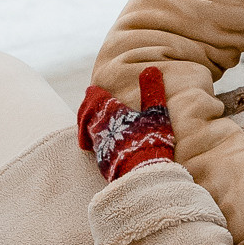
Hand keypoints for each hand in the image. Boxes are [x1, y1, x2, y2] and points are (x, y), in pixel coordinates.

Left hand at [78, 67, 178, 183]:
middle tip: (89, 106)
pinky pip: (96, 149)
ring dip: (91, 126)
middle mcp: (99, 128)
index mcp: (110, 112)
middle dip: (88, 109)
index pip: (94, 97)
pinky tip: (105, 146)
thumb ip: (152, 91)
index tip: (93, 90)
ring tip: (95, 124)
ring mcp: (99, 147)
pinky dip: (98, 144)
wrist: (143, 175)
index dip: (94, 93)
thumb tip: (152, 69)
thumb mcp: (156, 113)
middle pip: (87, 115)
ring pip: (89, 132)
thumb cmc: (150, 141)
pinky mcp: (103, 163)